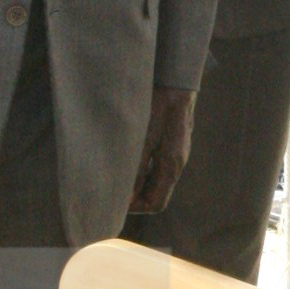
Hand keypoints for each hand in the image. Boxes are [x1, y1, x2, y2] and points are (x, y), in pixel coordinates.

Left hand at [127, 86, 195, 214]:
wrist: (175, 81)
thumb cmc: (159, 105)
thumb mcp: (144, 137)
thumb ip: (138, 168)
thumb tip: (127, 195)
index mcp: (172, 165)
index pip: (156, 203)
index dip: (135, 207)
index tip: (116, 199)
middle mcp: (177, 163)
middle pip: (156, 194)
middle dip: (135, 196)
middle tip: (112, 187)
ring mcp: (177, 153)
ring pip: (156, 181)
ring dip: (137, 182)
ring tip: (117, 172)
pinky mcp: (173, 143)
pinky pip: (157, 167)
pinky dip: (142, 169)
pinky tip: (129, 157)